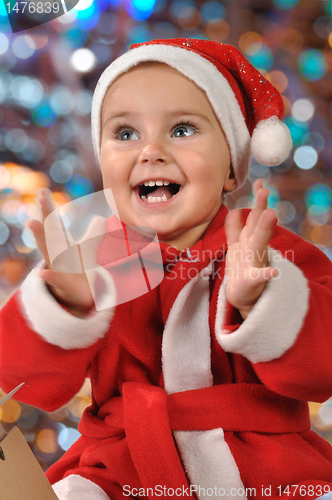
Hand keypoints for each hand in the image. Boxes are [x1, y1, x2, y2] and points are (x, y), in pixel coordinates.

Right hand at [27, 189, 101, 316]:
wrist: (78, 295)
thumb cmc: (78, 269)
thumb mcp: (87, 250)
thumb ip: (94, 234)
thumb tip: (100, 218)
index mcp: (62, 243)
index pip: (55, 223)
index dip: (49, 208)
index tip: (43, 192)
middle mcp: (56, 252)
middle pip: (50, 233)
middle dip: (45, 215)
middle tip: (39, 199)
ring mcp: (57, 267)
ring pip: (49, 252)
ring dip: (40, 238)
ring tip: (31, 223)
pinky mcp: (63, 284)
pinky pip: (56, 280)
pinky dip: (50, 277)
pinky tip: (43, 273)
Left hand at [224, 179, 278, 319]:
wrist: (243, 296)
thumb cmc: (242, 270)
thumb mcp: (237, 247)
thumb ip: (235, 229)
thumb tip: (235, 210)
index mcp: (249, 241)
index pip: (254, 218)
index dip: (257, 202)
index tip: (261, 184)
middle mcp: (254, 249)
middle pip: (257, 226)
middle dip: (260, 209)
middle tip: (264, 190)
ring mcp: (255, 264)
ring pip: (259, 244)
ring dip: (264, 230)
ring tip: (272, 214)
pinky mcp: (252, 281)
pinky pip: (258, 278)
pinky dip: (265, 275)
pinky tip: (273, 272)